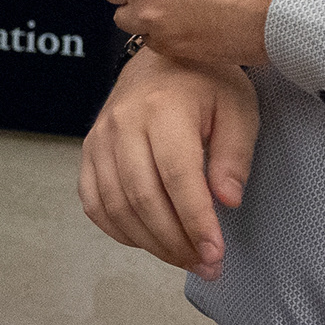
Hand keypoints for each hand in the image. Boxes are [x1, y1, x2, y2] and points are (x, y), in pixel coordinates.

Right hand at [79, 44, 262, 279]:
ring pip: (115, 205)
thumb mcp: (237, 110)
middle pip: (142, 197)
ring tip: (183, 259)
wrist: (160, 58)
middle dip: (175, 240)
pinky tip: (147, 241)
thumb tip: (226, 201)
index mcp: (163, 110)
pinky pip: (93, 201)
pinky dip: (117, 229)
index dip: (195, 220)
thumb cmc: (206, 83)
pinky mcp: (87, 152)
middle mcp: (122, 125)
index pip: (177, 177)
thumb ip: (234, 155)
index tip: (216, 253)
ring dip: (149, 242)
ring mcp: (98, 139)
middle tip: (205, 266)